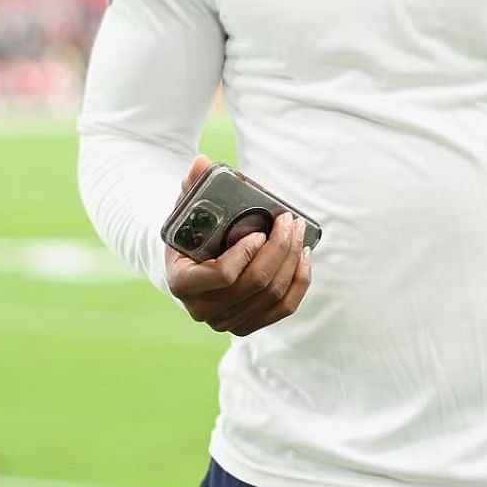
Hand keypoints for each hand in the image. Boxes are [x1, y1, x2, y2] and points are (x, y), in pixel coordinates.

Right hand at [165, 155, 312, 335]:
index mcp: (182, 282)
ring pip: (273, 295)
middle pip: (254, 284)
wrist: (190, 266)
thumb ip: (192, 186)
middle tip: (289, 223)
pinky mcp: (248, 326)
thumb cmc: (190, 235)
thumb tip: (201, 161)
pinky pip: (283, 308)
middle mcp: (202, 309)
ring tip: (298, 234)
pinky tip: (304, 257)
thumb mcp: (187, 210)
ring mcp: (226, 322)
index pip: (222, 275)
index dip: (246, 254)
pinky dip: (299, 282)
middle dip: (280, 250)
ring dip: (292, 261)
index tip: (259, 231)